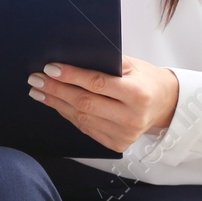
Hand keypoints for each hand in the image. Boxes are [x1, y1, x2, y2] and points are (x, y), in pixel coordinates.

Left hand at [27, 55, 179, 154]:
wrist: (166, 105)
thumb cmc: (146, 79)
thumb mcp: (132, 65)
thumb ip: (105, 62)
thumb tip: (70, 56)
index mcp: (137, 94)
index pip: (97, 84)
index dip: (71, 76)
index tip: (49, 68)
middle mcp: (132, 118)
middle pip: (85, 103)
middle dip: (56, 90)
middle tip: (35, 79)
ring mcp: (124, 135)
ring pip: (82, 118)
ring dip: (56, 103)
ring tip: (38, 91)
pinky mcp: (117, 144)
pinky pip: (85, 128)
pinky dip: (67, 114)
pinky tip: (55, 103)